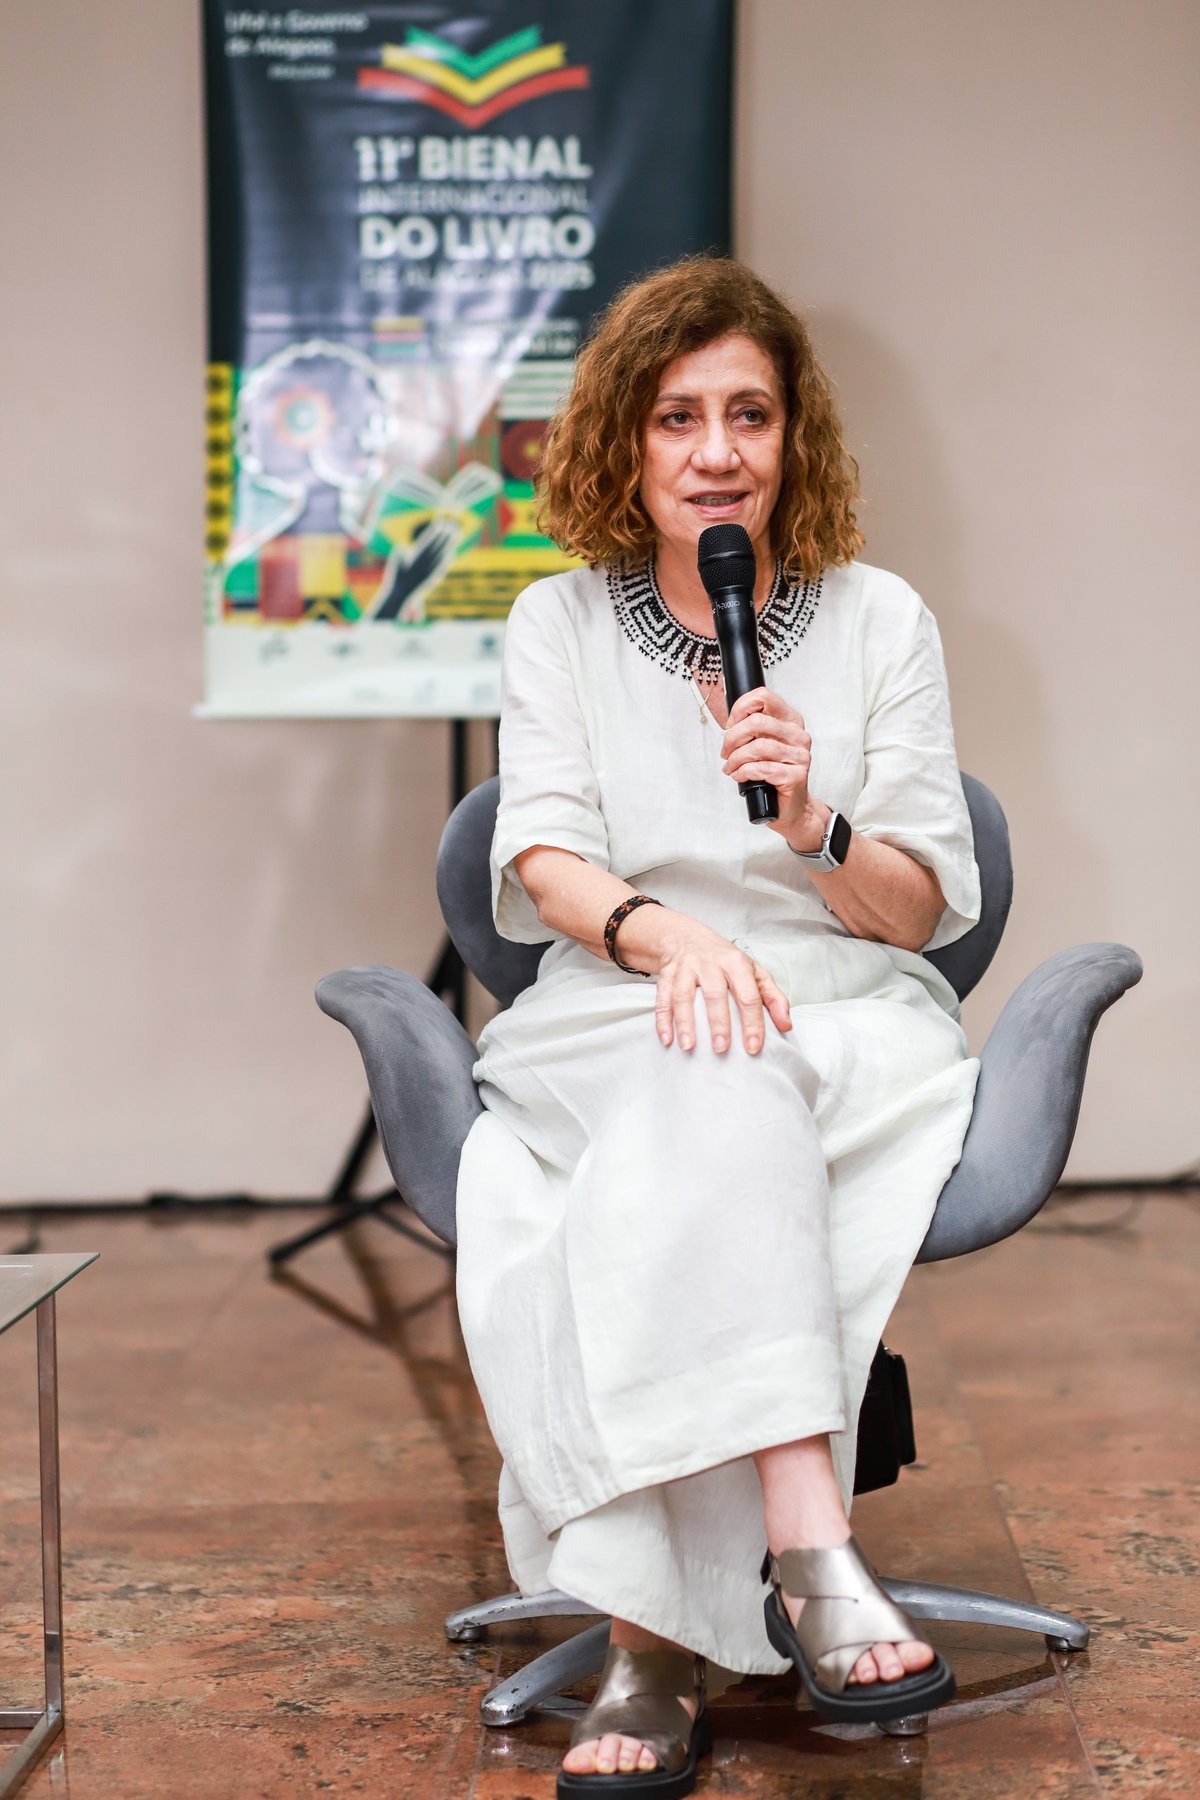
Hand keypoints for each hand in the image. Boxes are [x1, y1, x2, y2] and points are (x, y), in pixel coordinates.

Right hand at [652, 916, 791, 1054]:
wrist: (687, 937)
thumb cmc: (726, 960)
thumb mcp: (754, 972)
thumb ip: (773, 997)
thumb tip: (786, 1025)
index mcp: (737, 963)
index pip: (748, 995)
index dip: (752, 1022)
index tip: (754, 1047)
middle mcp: (711, 963)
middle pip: (715, 994)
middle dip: (718, 1022)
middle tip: (721, 1049)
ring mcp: (686, 967)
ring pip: (684, 995)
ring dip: (685, 1022)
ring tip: (688, 1047)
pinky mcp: (667, 973)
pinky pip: (662, 997)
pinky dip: (663, 1019)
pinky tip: (666, 1039)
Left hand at [720, 686, 827, 850]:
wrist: (789, 807)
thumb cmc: (772, 776)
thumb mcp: (761, 746)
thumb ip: (751, 730)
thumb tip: (729, 723)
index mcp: (791, 721)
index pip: (764, 697)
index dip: (740, 708)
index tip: (729, 725)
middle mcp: (799, 735)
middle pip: (757, 721)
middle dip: (733, 737)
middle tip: (726, 752)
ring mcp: (800, 756)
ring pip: (758, 746)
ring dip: (736, 759)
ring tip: (731, 768)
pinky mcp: (796, 775)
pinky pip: (762, 768)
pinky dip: (744, 772)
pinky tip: (740, 776)